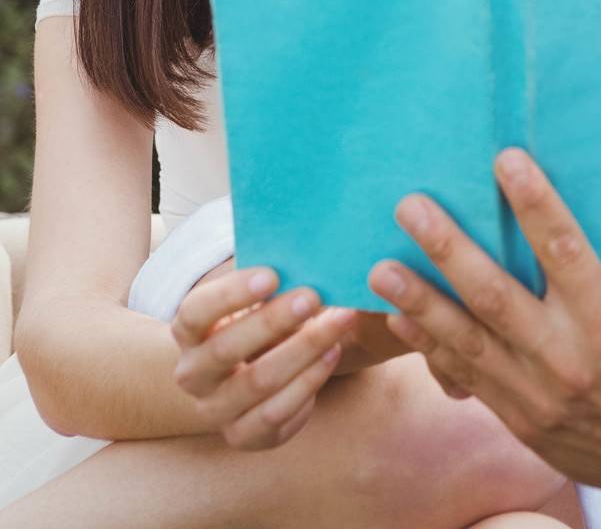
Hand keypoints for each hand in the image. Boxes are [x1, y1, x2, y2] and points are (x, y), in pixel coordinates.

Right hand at [170, 264, 399, 449]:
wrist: (238, 376)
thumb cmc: (252, 317)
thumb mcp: (250, 295)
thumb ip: (265, 273)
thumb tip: (302, 238)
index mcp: (187, 330)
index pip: (196, 311)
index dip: (231, 294)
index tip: (272, 274)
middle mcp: (192, 374)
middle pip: (228, 350)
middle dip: (274, 321)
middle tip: (315, 294)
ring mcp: (215, 411)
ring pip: (258, 385)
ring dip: (303, 351)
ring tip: (338, 322)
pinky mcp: (243, 437)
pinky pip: (277, 417)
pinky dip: (308, 385)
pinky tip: (332, 355)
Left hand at [367, 149, 600, 520]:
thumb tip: (586, 198)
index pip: (565, 251)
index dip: (534, 204)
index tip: (504, 159)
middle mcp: (569, 359)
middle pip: (496, 296)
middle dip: (448, 249)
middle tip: (410, 208)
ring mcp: (539, 395)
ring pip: (468, 342)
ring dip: (420, 302)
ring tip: (381, 270)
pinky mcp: (522, 420)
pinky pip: (467, 378)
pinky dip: (430, 348)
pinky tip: (401, 319)